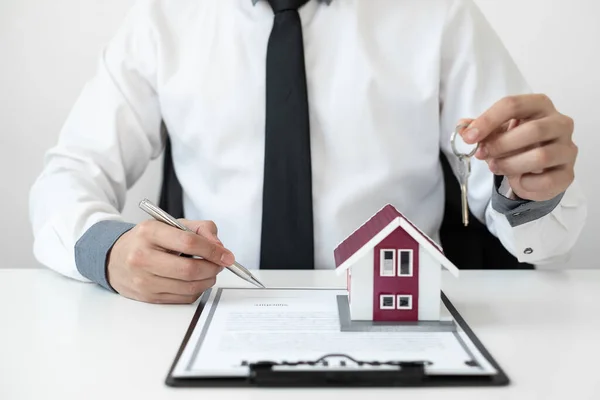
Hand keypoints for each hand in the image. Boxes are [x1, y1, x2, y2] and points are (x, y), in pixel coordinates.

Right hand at [106, 219, 234, 303]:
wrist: (114, 258)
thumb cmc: (147, 240)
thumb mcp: (170, 224)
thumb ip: (200, 229)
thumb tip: (219, 246)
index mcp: (149, 233)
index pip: (189, 242)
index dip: (213, 250)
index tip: (226, 255)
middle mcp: (142, 257)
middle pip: (190, 269)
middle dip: (213, 268)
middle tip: (219, 264)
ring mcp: (143, 280)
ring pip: (188, 287)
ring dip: (208, 281)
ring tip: (209, 272)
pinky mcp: (147, 297)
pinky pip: (183, 298)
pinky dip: (196, 290)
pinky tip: (195, 281)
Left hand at [460, 94, 577, 201]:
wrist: (537, 169)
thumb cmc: (517, 143)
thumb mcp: (497, 132)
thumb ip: (480, 129)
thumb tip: (462, 128)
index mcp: (539, 105)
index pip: (513, 104)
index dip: (488, 120)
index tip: (469, 137)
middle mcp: (560, 123)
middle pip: (532, 130)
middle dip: (500, 144)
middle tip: (482, 154)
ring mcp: (567, 148)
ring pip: (541, 156)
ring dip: (511, 165)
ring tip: (495, 167)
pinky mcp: (568, 173)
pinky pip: (547, 180)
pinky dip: (526, 183)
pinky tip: (517, 181)